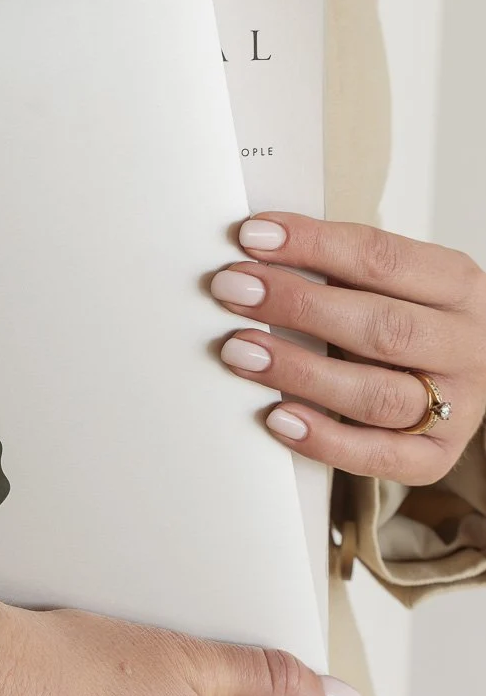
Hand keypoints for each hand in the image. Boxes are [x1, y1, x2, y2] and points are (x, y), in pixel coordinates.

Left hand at [213, 214, 485, 485]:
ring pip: (375, 395)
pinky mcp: (436, 457)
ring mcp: (457, 406)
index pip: (382, 258)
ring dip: (299, 372)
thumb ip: (339, 272)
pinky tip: (278, 418)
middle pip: (380, 326)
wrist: (468, 381)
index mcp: (456, 286)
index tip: (252, 237)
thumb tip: (256, 261)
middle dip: (297, 305)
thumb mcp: (396, 285)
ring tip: (240, 351)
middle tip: (234, 291)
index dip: (313, 245)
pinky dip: (325, 439)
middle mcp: (465, 345)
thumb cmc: (414, 322)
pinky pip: (378, 455)